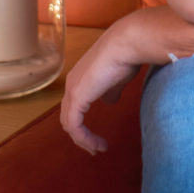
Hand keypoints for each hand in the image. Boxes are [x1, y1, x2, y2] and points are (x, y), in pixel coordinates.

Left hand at [60, 24, 140, 154]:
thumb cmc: (126, 56)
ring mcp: (72, 90)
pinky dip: (84, 138)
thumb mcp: (117, 79)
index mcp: (80, 78)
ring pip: (69, 124)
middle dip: (80, 136)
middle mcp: (72, 84)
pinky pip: (74, 126)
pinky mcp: (76, 97)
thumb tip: (109, 101)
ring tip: (98, 149)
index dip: (83, 125)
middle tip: (95, 148)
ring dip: (83, 140)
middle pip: (68, 117)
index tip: (98, 137)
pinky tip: (96, 144)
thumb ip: (111, 91)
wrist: (126, 44)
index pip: (74, 108)